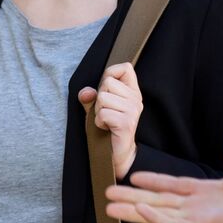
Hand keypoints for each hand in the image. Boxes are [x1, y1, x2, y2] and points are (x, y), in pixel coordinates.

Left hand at [78, 62, 142, 178]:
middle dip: (99, 98)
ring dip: (98, 111)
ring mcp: (132, 111)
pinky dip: (98, 122)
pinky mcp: (125, 123)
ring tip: (106, 121)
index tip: (107, 89)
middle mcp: (136, 100)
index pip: (125, 68)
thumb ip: (90, 97)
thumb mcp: (97, 108)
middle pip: (107, 82)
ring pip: (102, 98)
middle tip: (105, 112)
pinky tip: (106, 128)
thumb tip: (86, 92)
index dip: (111, 73)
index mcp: (132, 92)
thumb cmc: (108, 129)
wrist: (118, 155)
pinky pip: (102, 113)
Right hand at [105, 127, 222, 222]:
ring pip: (157, 214)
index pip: (172, 186)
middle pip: (156, 202)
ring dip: (133, 210)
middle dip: (131, 199)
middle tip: (107, 196)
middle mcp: (197, 206)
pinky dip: (154, 216)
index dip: (153, 182)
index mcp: (206, 192)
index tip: (132, 177)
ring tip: (109, 208)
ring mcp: (196, 219)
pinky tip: (138, 209)